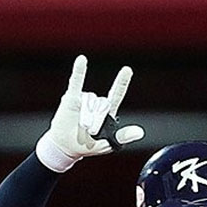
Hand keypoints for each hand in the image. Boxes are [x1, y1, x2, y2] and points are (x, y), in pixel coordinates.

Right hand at [36, 55, 144, 172]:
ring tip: (81, 126)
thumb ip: (123, 137)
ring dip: (85, 116)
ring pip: (89, 101)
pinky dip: (79, 71)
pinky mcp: (71, 99)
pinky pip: (76, 83)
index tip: (127, 69)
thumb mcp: (108, 144)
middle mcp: (96, 103)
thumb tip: (140, 132)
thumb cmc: (88, 146)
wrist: (66, 147)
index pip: (116, 94)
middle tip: (90, 132)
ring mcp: (84, 100)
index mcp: (107, 112)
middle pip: (101, 104)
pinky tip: (82, 59)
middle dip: (95, 119)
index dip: (121, 82)